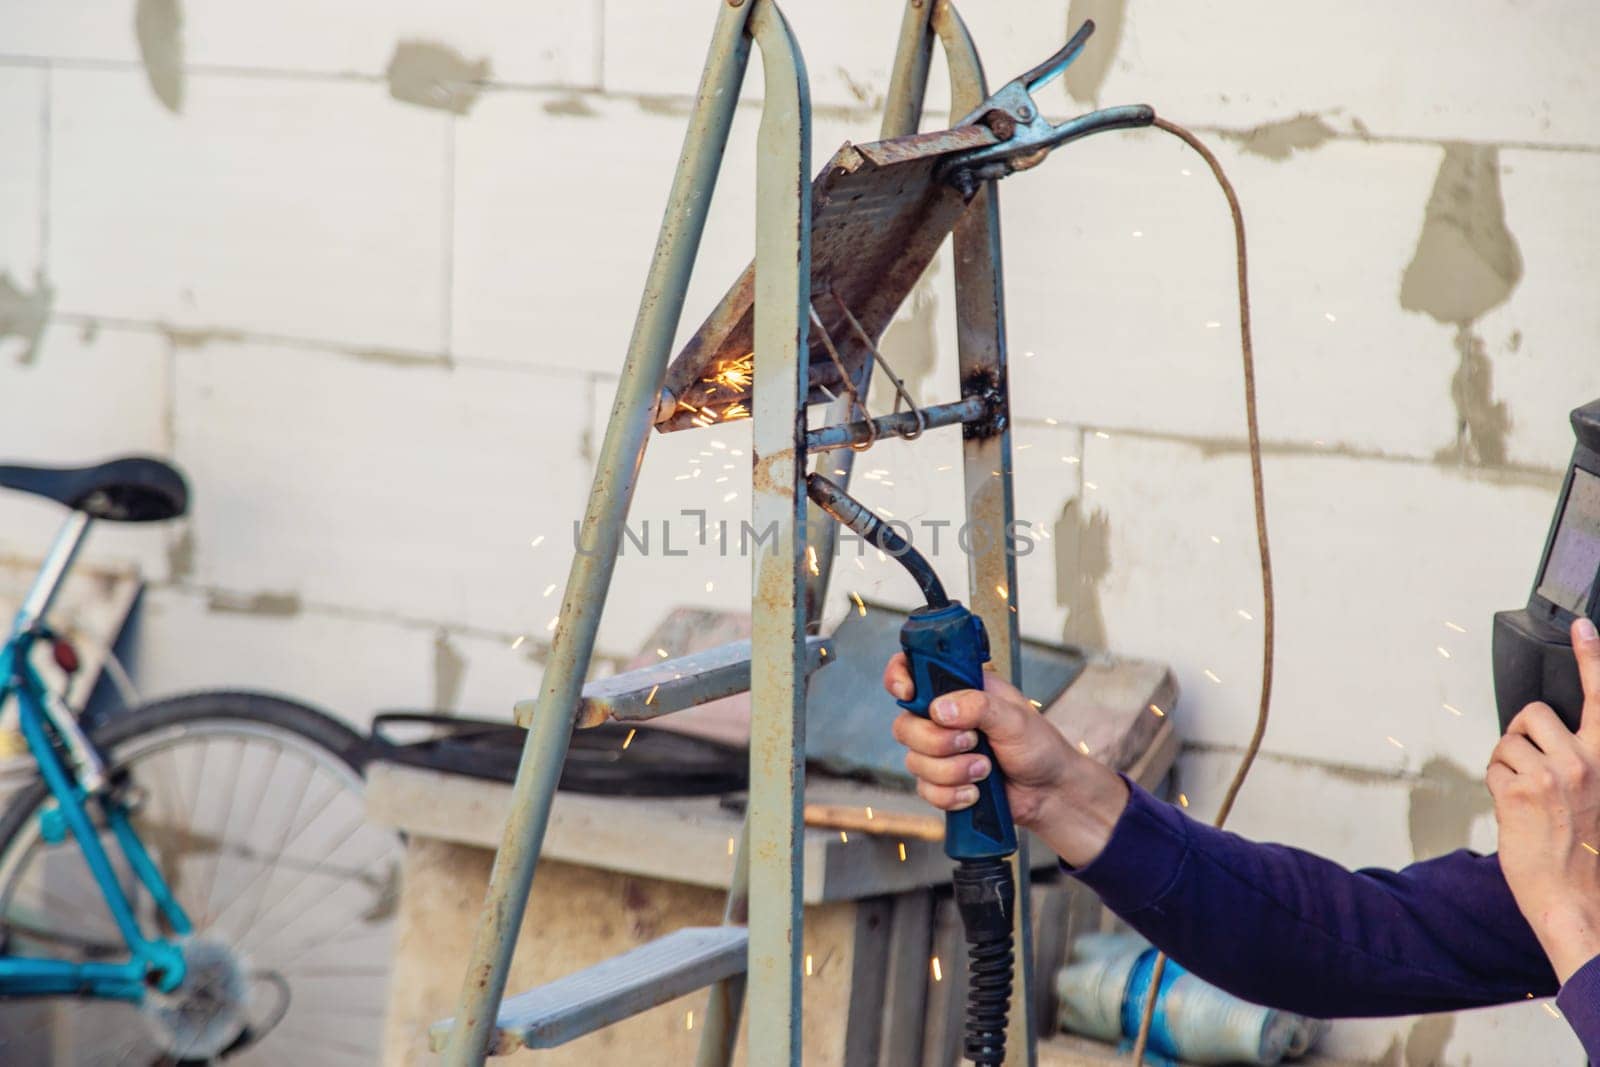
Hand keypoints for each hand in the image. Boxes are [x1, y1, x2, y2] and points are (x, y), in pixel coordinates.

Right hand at [883, 653, 1128, 865]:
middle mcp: (944, 717)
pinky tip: (976, 792)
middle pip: (905, 725)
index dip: (899, 679)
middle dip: (938, 742)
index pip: (913, 671)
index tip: (908, 694)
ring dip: (952, 771)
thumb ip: (978, 706)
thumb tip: (940, 709)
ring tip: (985, 770)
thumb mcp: (1015, 718)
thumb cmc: (1038, 747)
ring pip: (914, 761)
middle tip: (973, 742)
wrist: (1049, 793)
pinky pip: (925, 790)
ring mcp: (940, 751)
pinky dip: (951, 795)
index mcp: (959, 688)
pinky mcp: (941, 782)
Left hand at [1487, 617, 1599, 982]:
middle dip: (1522, 734)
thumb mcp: (1593, 795)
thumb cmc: (1581, 849)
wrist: (1571, 894)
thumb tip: (1550, 736)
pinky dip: (1496, 783)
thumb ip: (1580, 760)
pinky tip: (1515, 810)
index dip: (1593, 659)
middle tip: (1530, 768)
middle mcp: (1584, 762)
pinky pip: (1493, 766)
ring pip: (1508, 740)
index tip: (1583, 626)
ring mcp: (1551, 774)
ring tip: (1526, 797)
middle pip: (1534, 713)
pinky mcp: (1519, 789)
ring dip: (1508, 763)